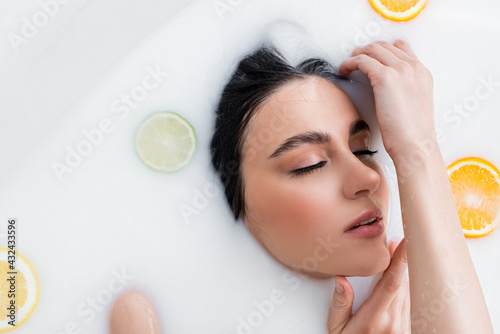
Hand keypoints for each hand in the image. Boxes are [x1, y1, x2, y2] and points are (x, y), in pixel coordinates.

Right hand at [327, 239, 409, 333]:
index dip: (400, 259)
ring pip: (408, 290)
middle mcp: (394, 320)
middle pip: (403, 282)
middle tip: (396, 242)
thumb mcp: (336, 330)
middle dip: (400, 259)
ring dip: (403, 272)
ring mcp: (404, 324)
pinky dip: (405, 286)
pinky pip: (409, 300)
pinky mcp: (407, 327)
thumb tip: (341, 280)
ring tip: (396, 255)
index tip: (405, 241)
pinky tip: (400, 279)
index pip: (392, 282)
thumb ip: (340, 304)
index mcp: (375, 318)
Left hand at [338, 40, 435, 161]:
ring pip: (372, 50)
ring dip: (356, 55)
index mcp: (422, 73)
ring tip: (346, 65)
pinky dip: (350, 63)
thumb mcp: (415, 105)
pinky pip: (362, 61)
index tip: (370, 56)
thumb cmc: (412, 134)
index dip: (382, 50)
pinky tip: (344, 70)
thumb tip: (389, 90)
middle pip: (384, 46)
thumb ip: (405, 90)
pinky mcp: (385, 78)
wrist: (415, 145)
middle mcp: (413, 67)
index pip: (401, 48)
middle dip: (366, 51)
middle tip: (354, 59)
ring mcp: (400, 70)